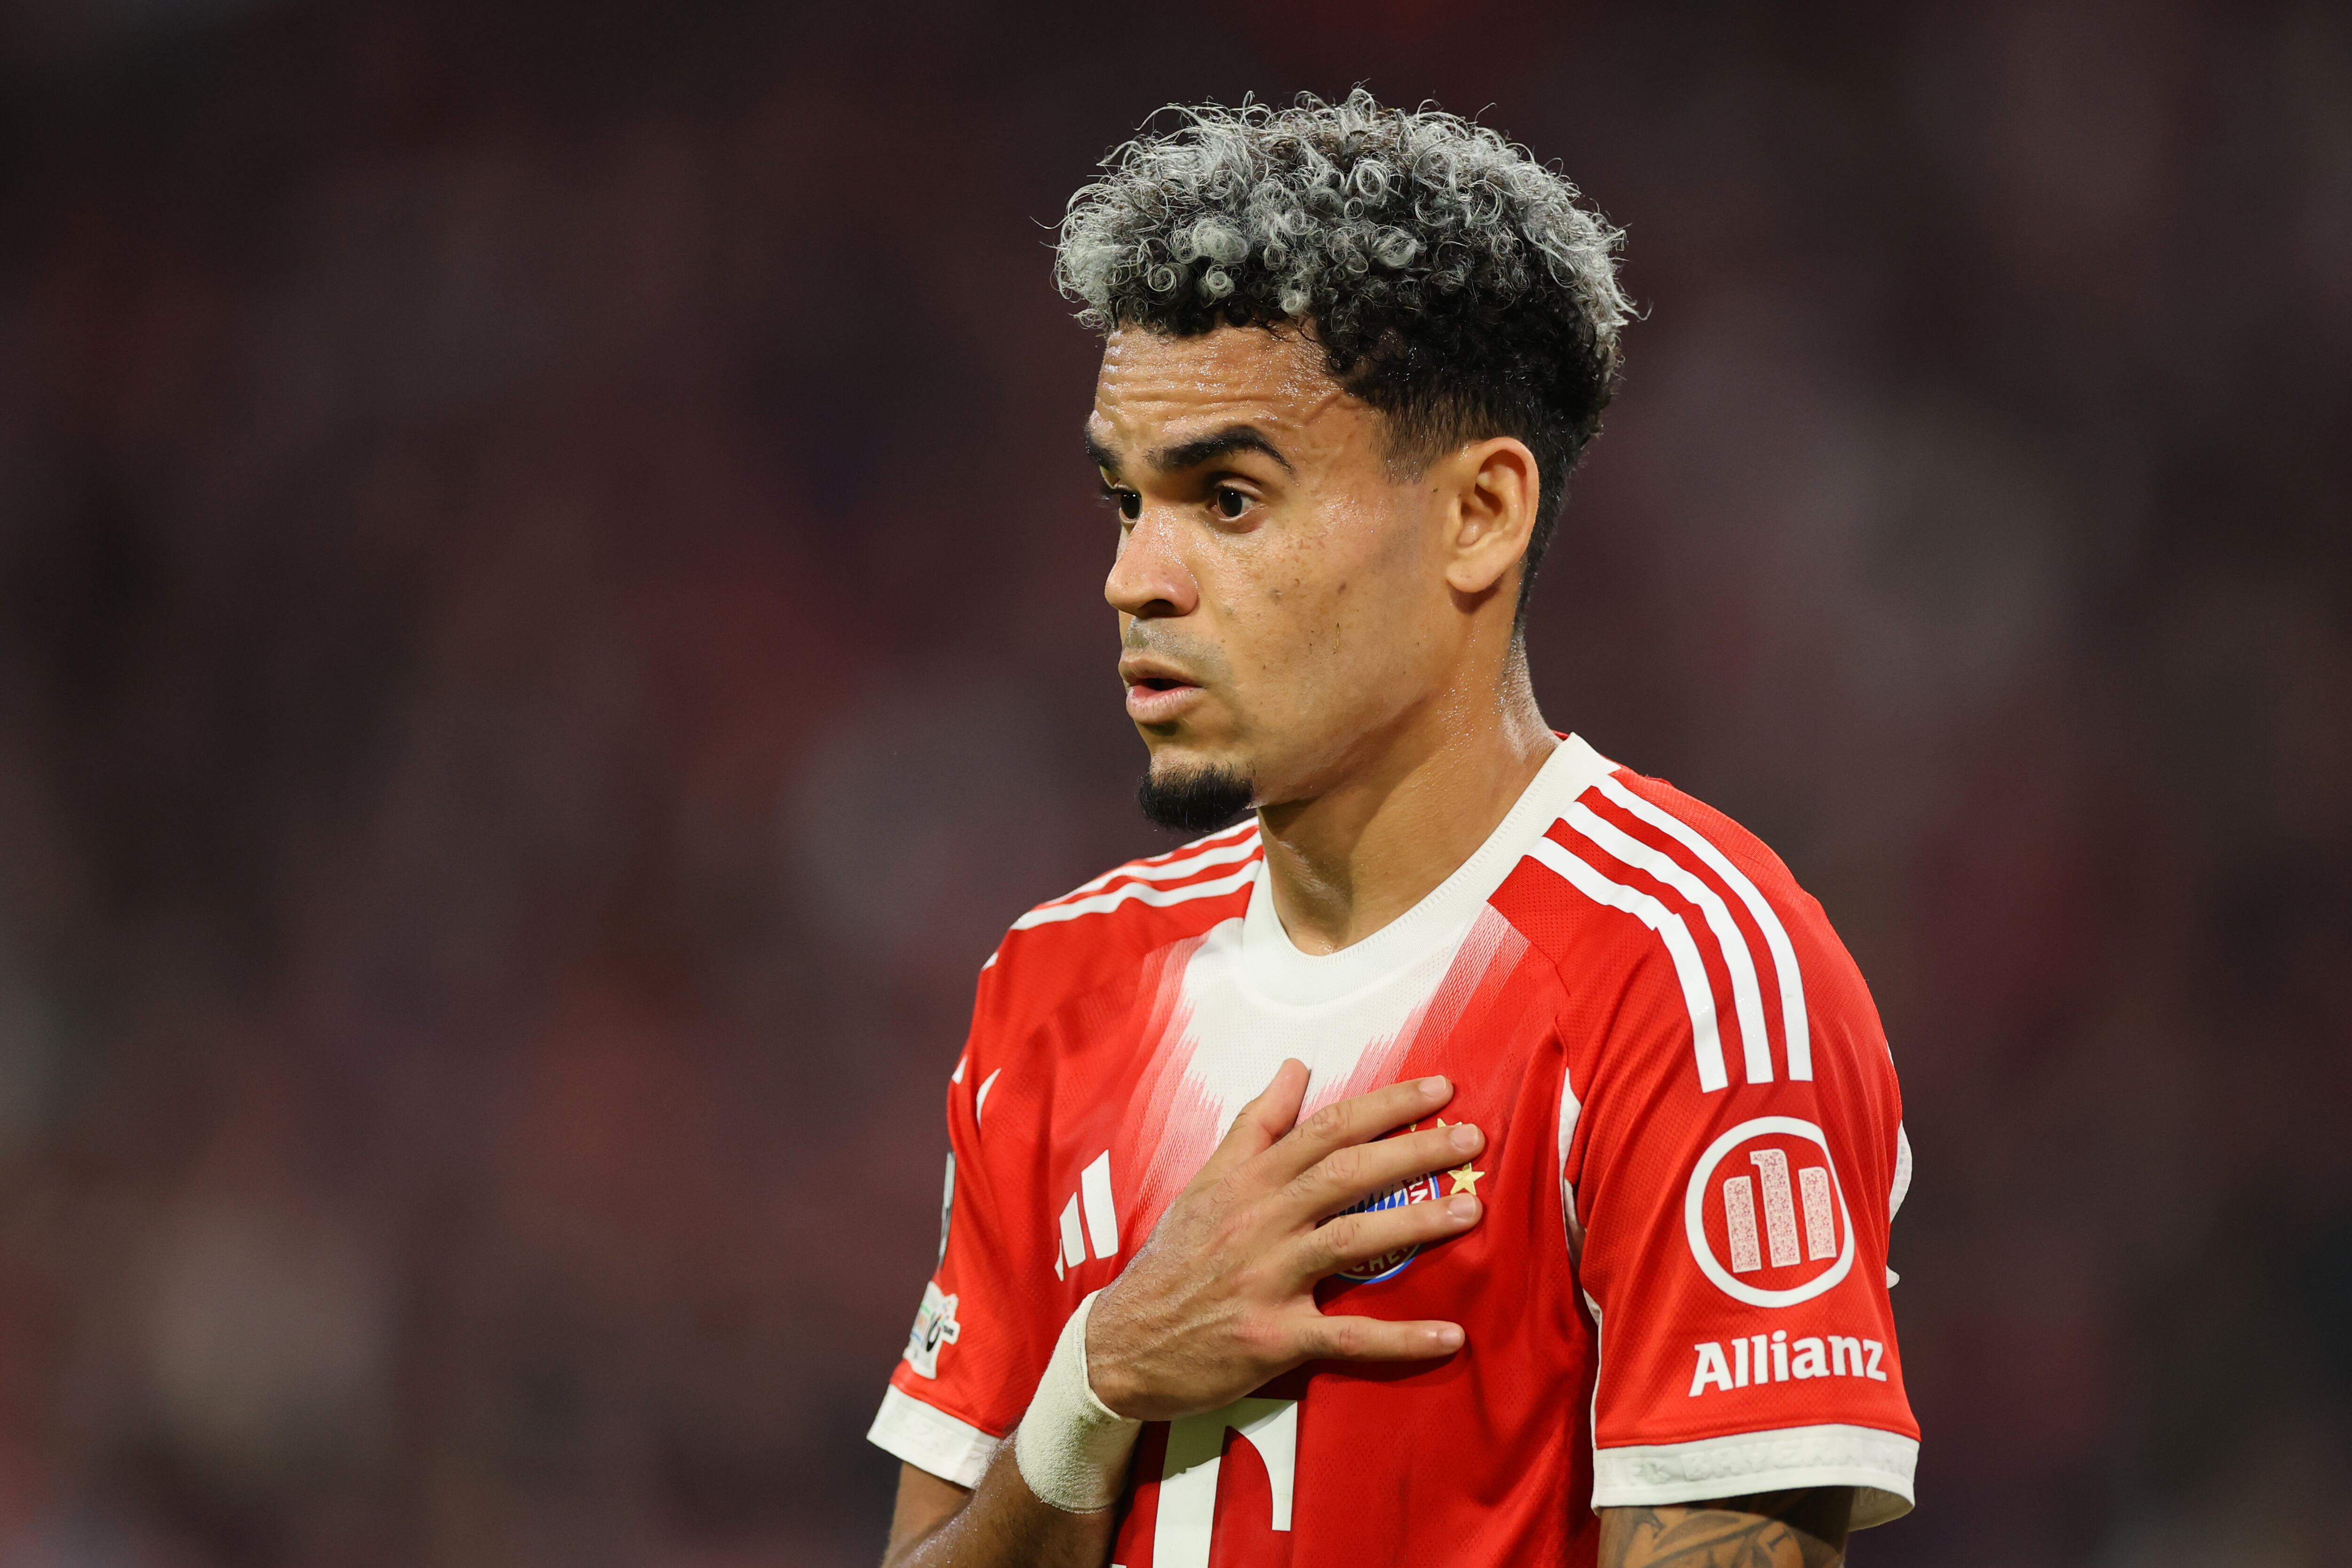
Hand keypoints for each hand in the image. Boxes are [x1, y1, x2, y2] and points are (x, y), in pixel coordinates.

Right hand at [1084, 1061, 1484, 1421]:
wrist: (1120, 1345)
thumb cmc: (1173, 1261)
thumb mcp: (1206, 1183)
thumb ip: (1257, 1125)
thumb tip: (1297, 1066)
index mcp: (1246, 1181)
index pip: (1325, 1128)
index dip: (1385, 1105)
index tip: (1439, 1090)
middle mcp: (1258, 1221)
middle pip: (1346, 1173)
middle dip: (1414, 1150)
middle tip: (1474, 1138)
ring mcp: (1265, 1279)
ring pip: (1351, 1240)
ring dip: (1417, 1223)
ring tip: (1472, 1212)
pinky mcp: (1271, 1339)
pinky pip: (1347, 1337)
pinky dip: (1401, 1338)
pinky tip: (1450, 1335)